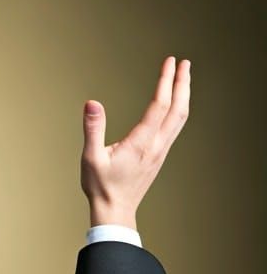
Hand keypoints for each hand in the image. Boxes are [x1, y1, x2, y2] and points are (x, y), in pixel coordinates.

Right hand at [80, 55, 190, 226]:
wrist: (115, 211)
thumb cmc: (101, 186)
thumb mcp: (91, 157)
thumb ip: (93, 129)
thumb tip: (92, 103)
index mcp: (141, 143)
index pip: (159, 105)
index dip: (166, 81)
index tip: (170, 62)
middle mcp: (156, 145)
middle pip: (178, 108)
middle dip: (182, 83)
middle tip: (184, 64)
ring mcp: (161, 151)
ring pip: (180, 118)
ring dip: (183, 96)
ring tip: (183, 79)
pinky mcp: (159, 155)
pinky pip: (175, 127)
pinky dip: (178, 110)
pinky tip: (174, 106)